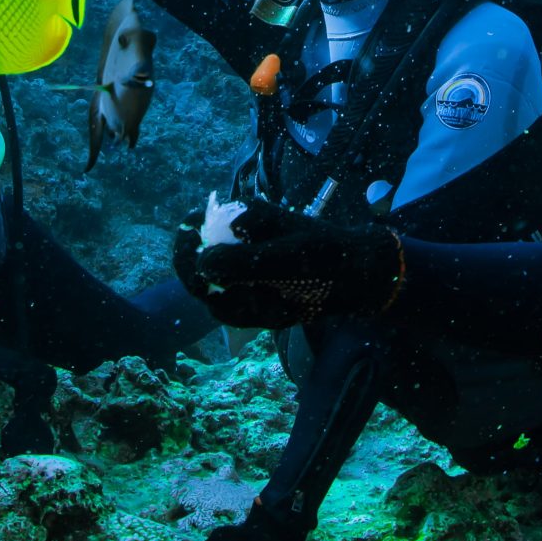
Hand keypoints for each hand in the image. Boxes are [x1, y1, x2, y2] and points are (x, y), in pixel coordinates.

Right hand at [176, 198, 404, 328]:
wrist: (356, 278)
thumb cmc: (325, 253)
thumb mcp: (287, 254)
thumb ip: (243, 260)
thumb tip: (202, 264)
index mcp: (238, 223)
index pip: (192, 229)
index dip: (185, 247)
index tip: (197, 266)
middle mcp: (233, 249)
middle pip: (195, 271)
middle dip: (215, 288)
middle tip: (245, 295)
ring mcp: (240, 277)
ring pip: (216, 300)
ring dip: (243, 307)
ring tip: (279, 301)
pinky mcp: (252, 300)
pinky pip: (237, 316)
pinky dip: (258, 317)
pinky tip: (284, 309)